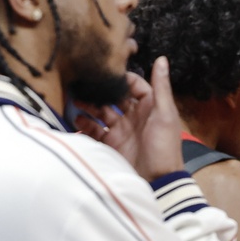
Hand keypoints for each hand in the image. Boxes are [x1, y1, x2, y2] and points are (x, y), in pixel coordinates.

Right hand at [75, 57, 184, 180]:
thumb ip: (161, 87)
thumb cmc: (164, 147)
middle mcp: (134, 116)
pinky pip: (95, 130)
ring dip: (89, 105)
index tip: (105, 70)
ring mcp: (121, 130)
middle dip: (99, 91)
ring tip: (75, 100)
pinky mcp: (111, 144)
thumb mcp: (165, 114)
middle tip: (82, 84)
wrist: (157, 182)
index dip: (122, 78)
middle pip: (114, 98)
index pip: (134, 85)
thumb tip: (162, 59)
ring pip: (101, 112)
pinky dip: (85, 124)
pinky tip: (77, 119)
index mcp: (150, 107)